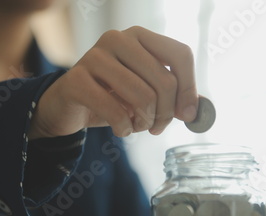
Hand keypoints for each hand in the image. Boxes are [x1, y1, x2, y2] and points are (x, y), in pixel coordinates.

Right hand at [29, 26, 198, 138]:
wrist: (66, 106)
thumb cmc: (109, 97)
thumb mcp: (143, 93)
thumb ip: (171, 96)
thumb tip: (200, 110)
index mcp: (138, 36)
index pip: (180, 54)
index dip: (189, 88)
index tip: (188, 115)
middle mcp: (118, 39)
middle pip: (165, 80)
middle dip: (166, 114)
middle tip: (156, 127)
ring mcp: (95, 56)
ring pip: (143, 96)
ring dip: (145, 122)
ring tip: (137, 126)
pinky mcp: (76, 79)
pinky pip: (115, 111)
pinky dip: (124, 129)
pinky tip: (120, 129)